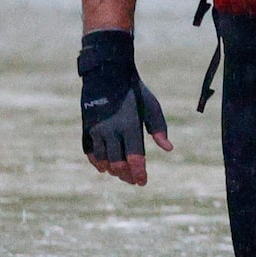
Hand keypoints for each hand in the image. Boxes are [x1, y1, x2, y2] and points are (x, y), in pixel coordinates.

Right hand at [79, 30, 170, 185]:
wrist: (107, 74)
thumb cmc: (134, 91)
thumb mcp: (152, 106)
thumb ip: (159, 128)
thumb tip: (168, 148)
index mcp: (130, 126)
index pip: (135, 157)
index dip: (139, 173)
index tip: (143, 182)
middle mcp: (111, 130)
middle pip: (117, 163)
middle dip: (126, 175)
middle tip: (133, 181)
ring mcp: (96, 130)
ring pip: (102, 160)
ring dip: (112, 170)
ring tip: (120, 175)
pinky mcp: (87, 127)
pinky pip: (89, 151)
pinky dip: (96, 162)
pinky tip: (103, 167)